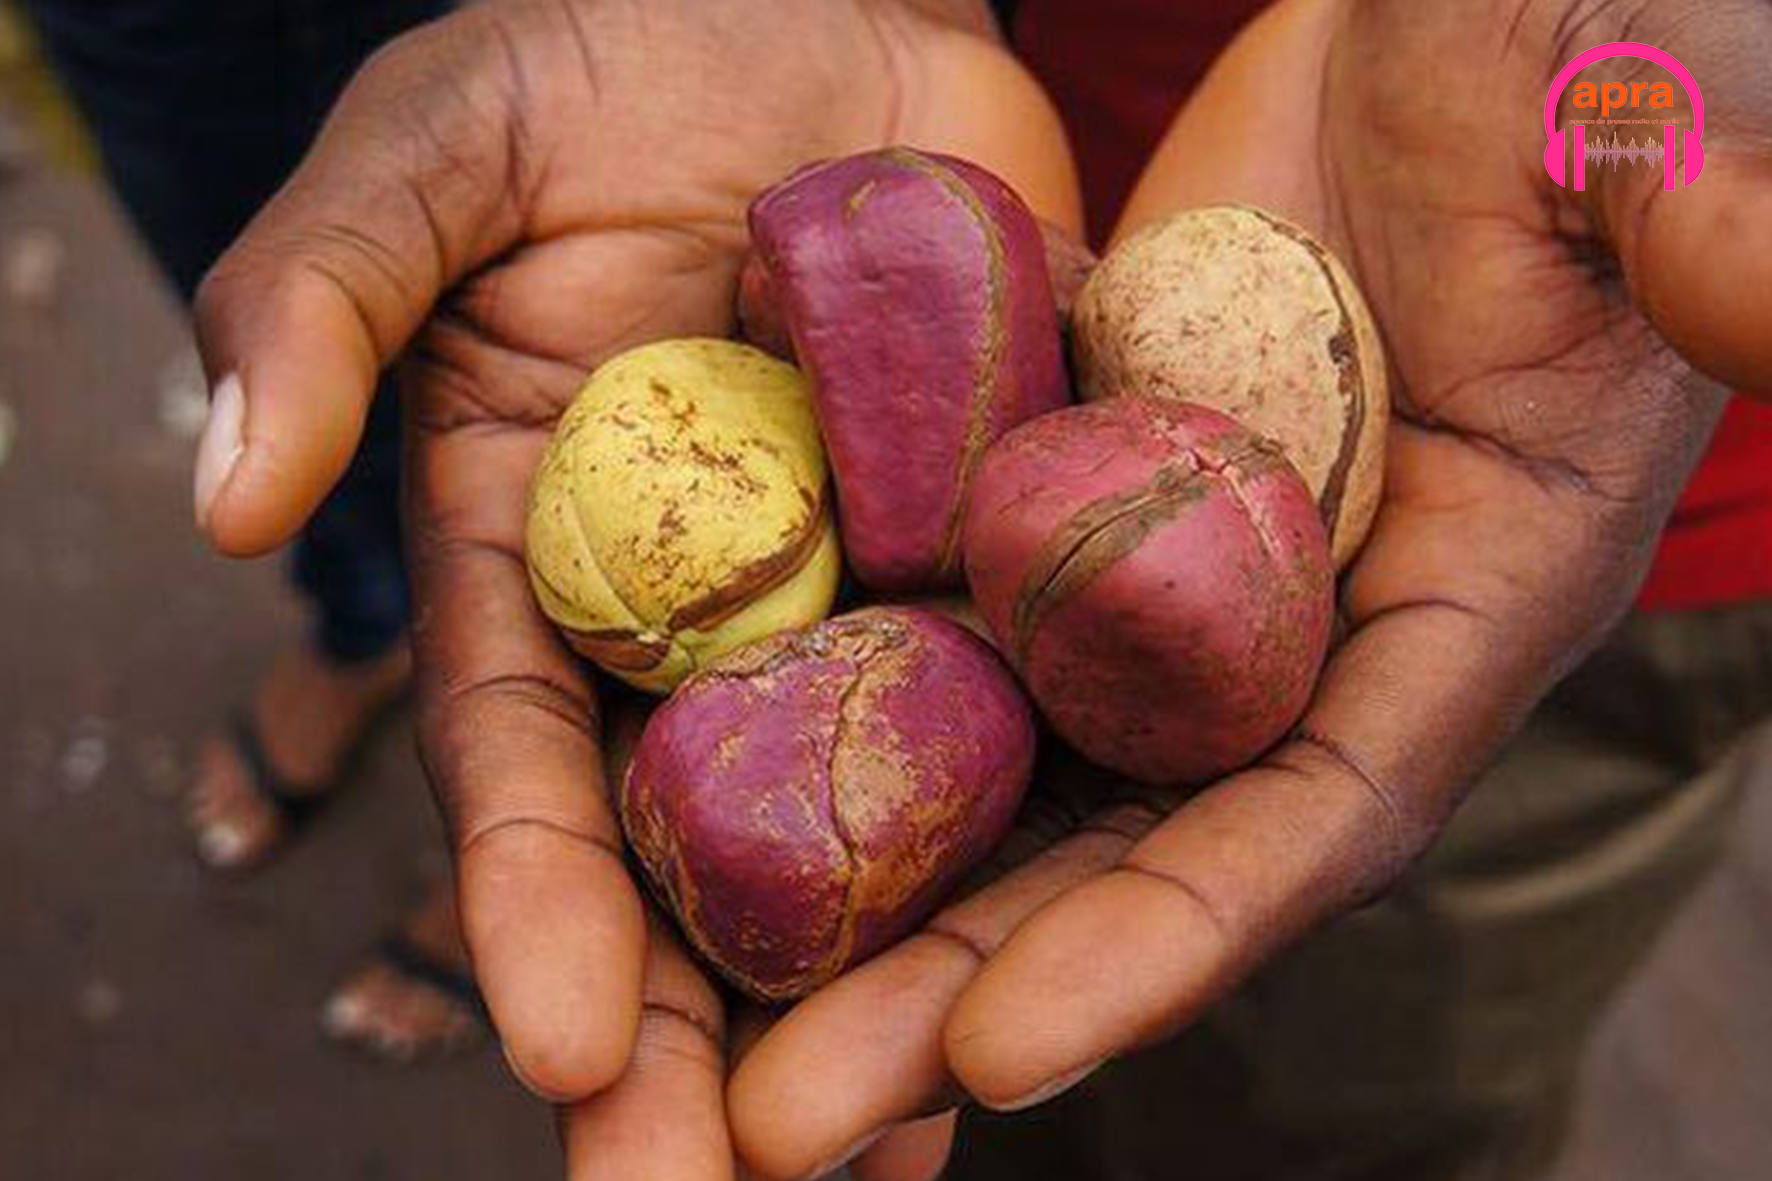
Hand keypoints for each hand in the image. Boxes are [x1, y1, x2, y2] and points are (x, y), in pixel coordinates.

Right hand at [188, 1, 1076, 1176]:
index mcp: (550, 554)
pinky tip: (1077, 978)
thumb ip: (323, 302)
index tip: (560, 1045)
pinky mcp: (1009, 550)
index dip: (534, 900)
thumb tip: (222, 500)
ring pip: (870, 830)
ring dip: (880, 1000)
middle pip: (693, 853)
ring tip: (890, 1164)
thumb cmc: (603, 59)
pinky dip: (1052, 842)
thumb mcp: (439, 150)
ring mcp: (867, 596)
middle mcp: (706, 616)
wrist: (816, 7)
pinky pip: (1037, 708)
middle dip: (699, 1034)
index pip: (524, 757)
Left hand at [724, 1, 1771, 1175]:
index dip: (1168, 941)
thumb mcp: (1637, 115)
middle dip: (963, 988)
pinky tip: (717, 792)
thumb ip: (1702, 220)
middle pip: (1127, 849)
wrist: (1425, 8)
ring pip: (1017, 767)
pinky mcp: (1076, 492)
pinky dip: (854, 718)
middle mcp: (1307, 628)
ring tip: (717, 1012)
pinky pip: (956, 625)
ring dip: (877, 899)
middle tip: (784, 1124)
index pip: (1314, 811)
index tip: (997, 1051)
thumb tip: (1768, 278)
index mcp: (1466, 595)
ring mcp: (1176, 571)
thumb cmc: (1570, 39)